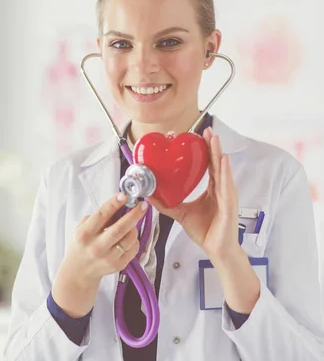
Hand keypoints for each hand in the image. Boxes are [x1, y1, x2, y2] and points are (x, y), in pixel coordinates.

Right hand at [51, 193, 146, 316]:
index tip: (124, 196)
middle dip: (134, 214)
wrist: (79, 272)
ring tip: (131, 224)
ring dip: (134, 227)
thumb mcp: (81, 228)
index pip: (101, 215)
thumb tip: (117, 206)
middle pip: (120, 228)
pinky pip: (133, 249)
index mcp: (85, 234)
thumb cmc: (80, 246)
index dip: (114, 204)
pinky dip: (134, 240)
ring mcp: (108, 258)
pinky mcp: (118, 265)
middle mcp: (97, 246)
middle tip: (142, 205)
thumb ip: (96, 218)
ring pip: (130, 238)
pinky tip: (128, 238)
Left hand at [148, 127, 239, 261]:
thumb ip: (166, 204)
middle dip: (212, 145)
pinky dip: (225, 172)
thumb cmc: (205, 231)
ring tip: (214, 138)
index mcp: (212, 189)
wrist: (216, 250)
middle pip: (216, 163)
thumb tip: (149, 195)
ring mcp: (227, 196)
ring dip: (218, 153)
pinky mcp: (229, 205)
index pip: (208, 166)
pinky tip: (223, 160)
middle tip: (206, 129)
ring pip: (222, 170)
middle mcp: (221, 189)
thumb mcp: (180, 213)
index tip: (199, 136)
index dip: (204, 151)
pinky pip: (226, 186)